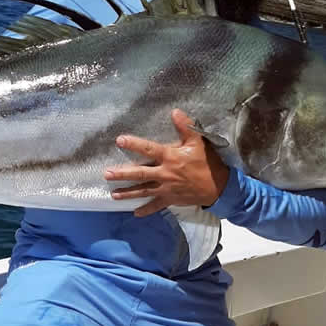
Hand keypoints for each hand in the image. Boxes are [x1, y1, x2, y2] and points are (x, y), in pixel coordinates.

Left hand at [104, 108, 229, 216]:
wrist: (218, 187)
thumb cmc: (207, 163)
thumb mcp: (199, 142)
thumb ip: (186, 127)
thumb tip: (175, 112)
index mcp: (170, 157)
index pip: (148, 149)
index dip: (134, 144)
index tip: (119, 140)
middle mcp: (164, 174)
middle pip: (140, 174)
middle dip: (122, 174)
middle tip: (107, 174)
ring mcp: (166, 189)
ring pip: (143, 191)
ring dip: (128, 193)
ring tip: (113, 195)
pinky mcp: (170, 199)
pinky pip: (156, 206)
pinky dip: (146, 210)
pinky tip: (135, 213)